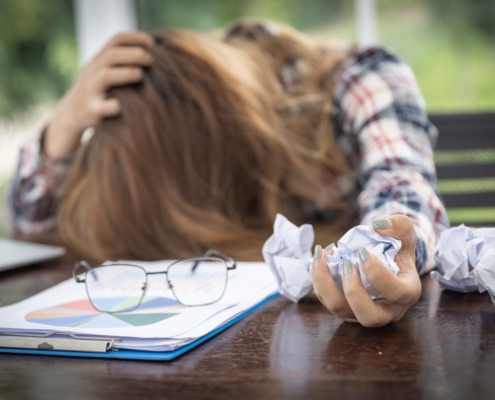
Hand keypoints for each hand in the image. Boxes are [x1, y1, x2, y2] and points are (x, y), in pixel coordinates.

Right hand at [44, 31, 153, 158]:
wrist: (70, 115)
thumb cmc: (97, 91)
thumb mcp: (103, 71)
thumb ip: (122, 63)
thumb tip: (154, 56)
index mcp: (99, 60)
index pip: (116, 40)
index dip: (135, 38)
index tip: (153, 42)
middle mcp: (93, 71)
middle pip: (111, 55)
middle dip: (133, 55)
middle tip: (151, 59)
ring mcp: (91, 90)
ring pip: (105, 76)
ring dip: (125, 74)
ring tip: (140, 75)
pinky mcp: (92, 110)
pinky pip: (104, 107)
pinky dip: (116, 105)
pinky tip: (128, 105)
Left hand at [311, 214, 420, 326]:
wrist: (386, 261)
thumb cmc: (398, 249)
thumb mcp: (405, 234)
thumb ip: (399, 225)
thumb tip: (377, 225)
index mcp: (406, 294)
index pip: (396, 293)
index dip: (378, 274)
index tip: (363, 251)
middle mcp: (386, 310)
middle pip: (369, 317)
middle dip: (353, 290)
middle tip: (345, 262)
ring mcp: (362, 312)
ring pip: (340, 310)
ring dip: (326, 283)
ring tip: (323, 254)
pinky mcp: (343, 307)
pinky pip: (326, 299)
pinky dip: (319, 278)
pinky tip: (321, 256)